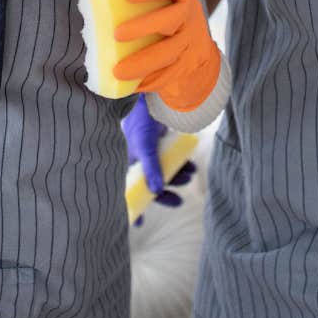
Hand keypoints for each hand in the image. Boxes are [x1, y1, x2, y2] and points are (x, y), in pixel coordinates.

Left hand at [113, 0, 220, 111]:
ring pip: (169, 53)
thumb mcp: (161, 3)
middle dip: (144, 27)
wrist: (197, 51)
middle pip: (171, 20)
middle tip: (117, 34)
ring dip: (142, 63)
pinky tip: (129, 85)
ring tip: (117, 71)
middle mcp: (188, 17)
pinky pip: (168, 76)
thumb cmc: (164, 18)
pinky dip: (148, 82)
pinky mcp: (186, 67)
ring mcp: (189, 43)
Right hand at [121, 95, 196, 222]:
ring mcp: (150, 149)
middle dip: (164, 193)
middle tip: (178, 201)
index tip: (139, 224)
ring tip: (191, 174)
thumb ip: (151, 167)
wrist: (150, 94)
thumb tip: (156, 191)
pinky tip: (190, 163)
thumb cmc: (141, 119)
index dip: (133, 206)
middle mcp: (137, 157)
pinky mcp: (162, 140)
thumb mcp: (145, 146)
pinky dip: (181, 163)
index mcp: (127, 162)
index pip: (129, 189)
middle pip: (150, 182)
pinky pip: (171, 157)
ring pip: (163, 170)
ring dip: (177, 176)